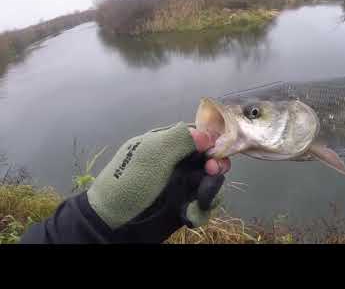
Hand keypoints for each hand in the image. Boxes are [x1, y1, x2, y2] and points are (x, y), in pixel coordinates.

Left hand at [86, 122, 229, 242]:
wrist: (114, 223)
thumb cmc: (129, 182)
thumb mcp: (152, 154)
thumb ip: (181, 139)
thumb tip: (207, 134)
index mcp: (168, 143)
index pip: (198, 135)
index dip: (212, 140)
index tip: (215, 150)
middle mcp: (178, 162)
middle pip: (210, 158)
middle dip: (216, 165)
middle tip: (212, 172)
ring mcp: (182, 184)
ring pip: (211, 182)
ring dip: (210, 190)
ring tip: (200, 200)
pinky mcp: (185, 206)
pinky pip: (205, 205)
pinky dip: (201, 210)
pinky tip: (190, 215)